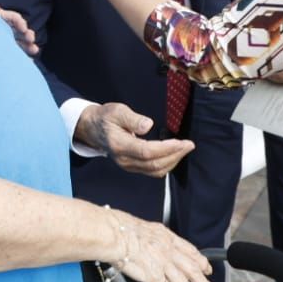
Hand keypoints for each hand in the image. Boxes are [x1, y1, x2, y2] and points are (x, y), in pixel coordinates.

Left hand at [0, 6, 37, 55]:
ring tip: (35, 50)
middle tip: (31, 39)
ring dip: (29, 45)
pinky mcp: (9, 50)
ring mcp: (8, 40)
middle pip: (20, 30)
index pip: (13, 17)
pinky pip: (18, 53)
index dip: (19, 21)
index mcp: (1, 19)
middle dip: (28, 34)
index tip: (23, 28)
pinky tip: (29, 60)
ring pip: (22, 42)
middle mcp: (6, 29)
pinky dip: (24, 56)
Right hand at [75, 102, 193, 176]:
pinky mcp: (132, 167)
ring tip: (185, 149)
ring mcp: (128, 166)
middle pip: (154, 164)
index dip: (166, 148)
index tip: (181, 142)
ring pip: (155, 170)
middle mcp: (124, 160)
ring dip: (173, 161)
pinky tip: (174, 154)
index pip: (146, 152)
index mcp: (119, 145)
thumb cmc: (106, 118)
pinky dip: (166, 164)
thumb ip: (132, 118)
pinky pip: (152, 171)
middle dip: (175, 155)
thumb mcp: (116, 111)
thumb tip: (148, 125)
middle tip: (189, 144)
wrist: (93, 129)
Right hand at [104, 209, 212, 281]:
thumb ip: (158, 239)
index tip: (207, 270)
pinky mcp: (155, 278)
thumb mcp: (147, 229)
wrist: (115, 235)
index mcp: (168, 238)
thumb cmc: (123, 230)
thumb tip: (160, 244)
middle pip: (192, 270)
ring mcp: (164, 266)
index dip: (202, 263)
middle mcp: (169, 252)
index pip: (191, 252)